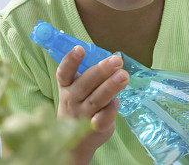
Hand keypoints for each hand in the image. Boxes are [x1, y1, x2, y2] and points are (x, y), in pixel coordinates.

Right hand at [56, 46, 129, 162]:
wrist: (76, 140)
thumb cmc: (81, 104)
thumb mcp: (78, 89)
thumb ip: (92, 76)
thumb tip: (113, 60)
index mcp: (66, 86)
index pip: (64, 73)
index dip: (70, 61)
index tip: (80, 48)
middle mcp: (72, 100)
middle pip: (85, 84)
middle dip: (101, 70)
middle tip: (116, 60)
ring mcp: (83, 114)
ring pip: (96, 99)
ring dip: (111, 86)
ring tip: (124, 75)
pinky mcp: (95, 128)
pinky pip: (104, 117)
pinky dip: (111, 108)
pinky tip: (118, 100)